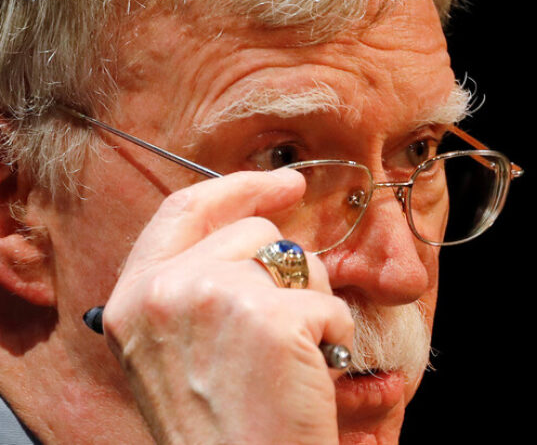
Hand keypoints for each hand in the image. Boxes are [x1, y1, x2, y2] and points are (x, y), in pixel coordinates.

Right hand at [102, 168, 353, 444]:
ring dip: (310, 302)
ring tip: (291, 355)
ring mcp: (217, 298)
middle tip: (285, 323)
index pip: (187, 208)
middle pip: (254, 233)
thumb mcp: (175, 348)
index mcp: (137, 296)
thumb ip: (195, 284)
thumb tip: (259, 234)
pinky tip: (311, 373)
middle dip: (285, 270)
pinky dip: (332, 335)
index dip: (239, 188)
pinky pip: (327, 302)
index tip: (284, 184)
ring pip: (297, 260)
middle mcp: (168, 289)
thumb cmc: (218, 422)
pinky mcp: (272, 319)